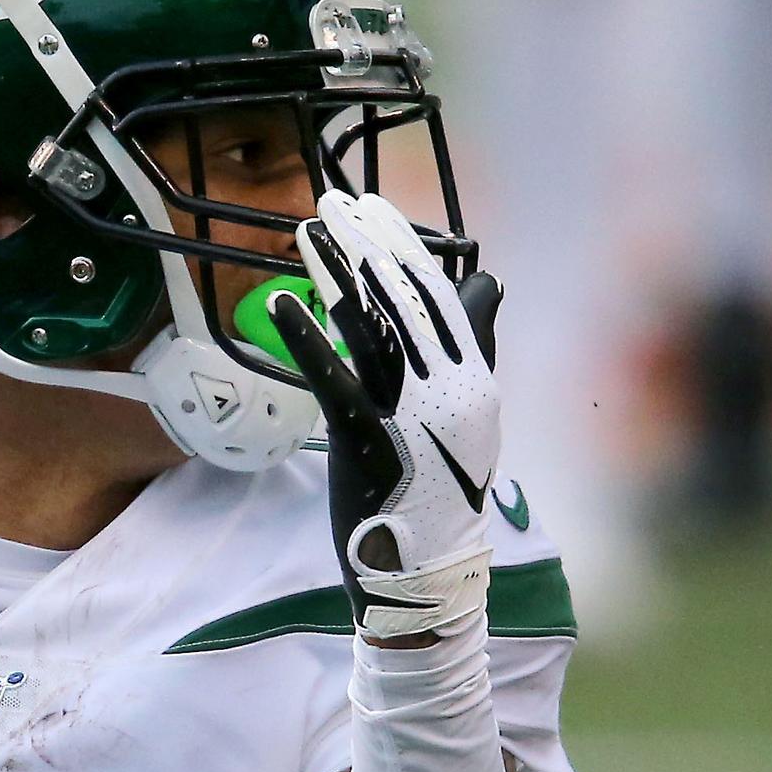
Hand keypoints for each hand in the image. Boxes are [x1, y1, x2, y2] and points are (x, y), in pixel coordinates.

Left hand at [264, 191, 505, 644]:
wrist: (425, 573)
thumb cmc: (439, 490)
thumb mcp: (468, 414)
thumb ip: (474, 346)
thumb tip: (489, 283)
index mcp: (472, 377)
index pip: (437, 294)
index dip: (402, 246)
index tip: (372, 207)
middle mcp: (449, 387)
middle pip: (402, 298)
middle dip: (366, 243)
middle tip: (334, 199)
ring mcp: (410, 412)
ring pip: (371, 326)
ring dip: (335, 272)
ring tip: (306, 230)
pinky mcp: (368, 438)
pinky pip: (333, 377)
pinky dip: (306, 337)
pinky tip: (281, 301)